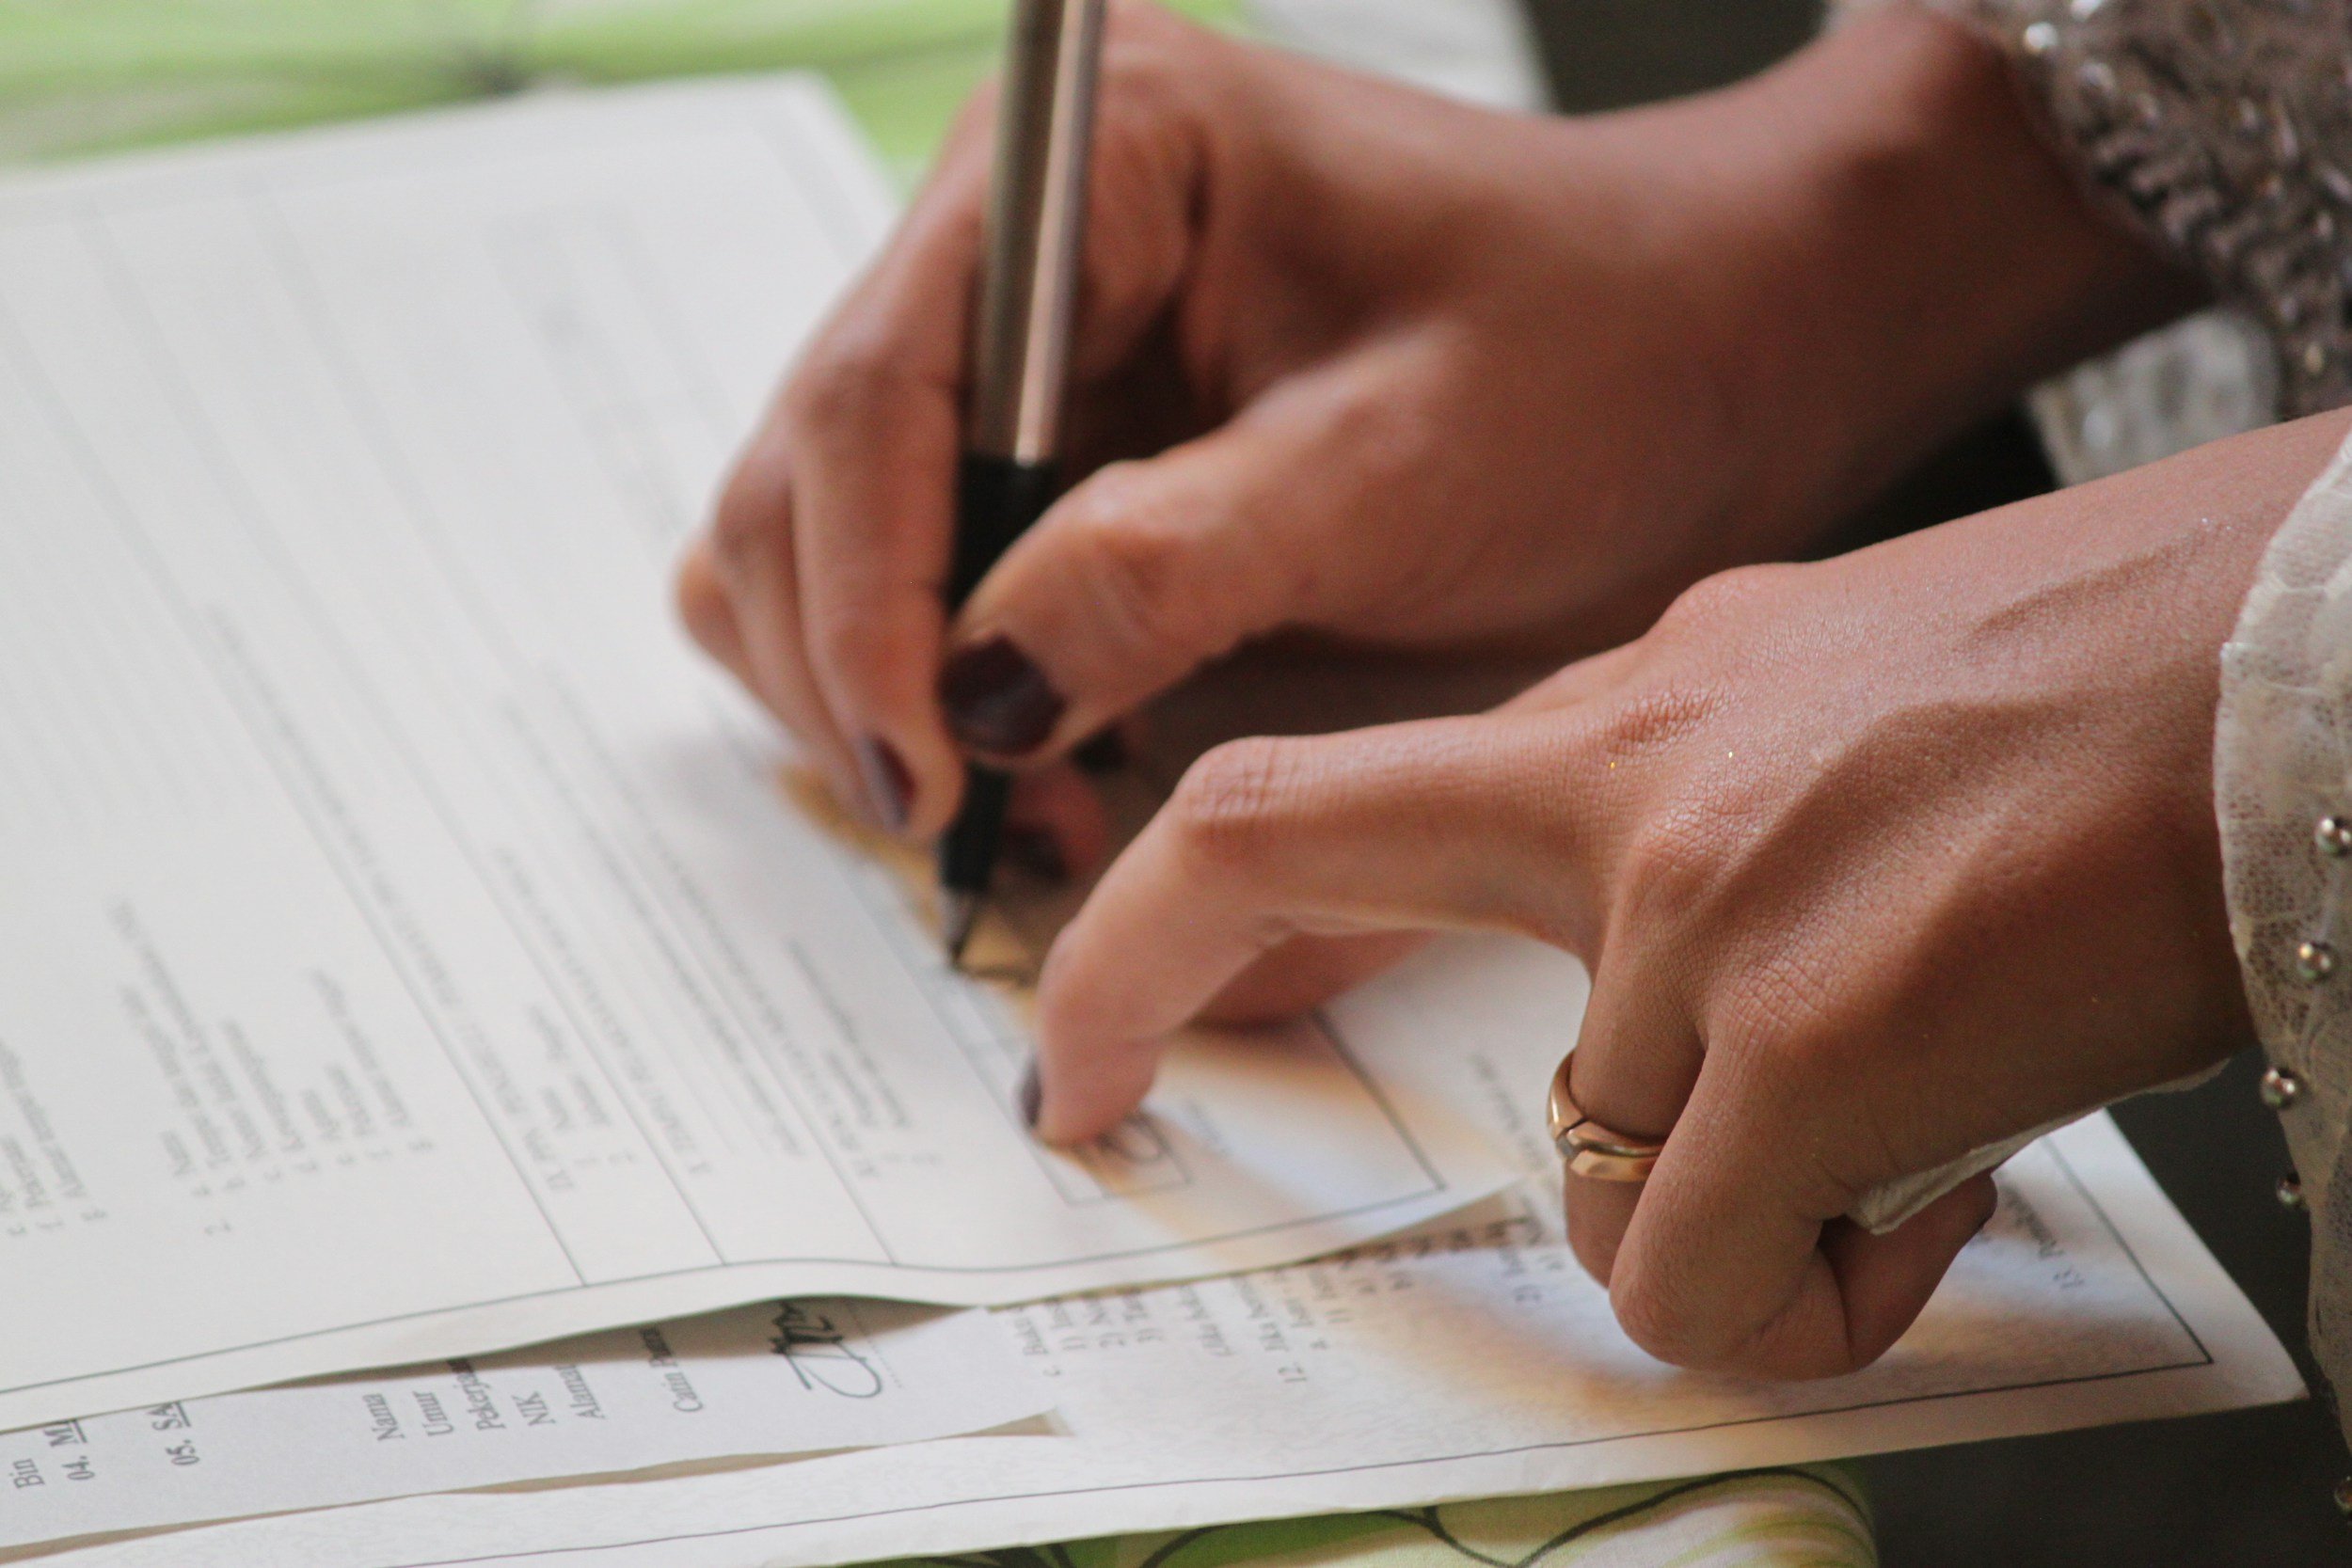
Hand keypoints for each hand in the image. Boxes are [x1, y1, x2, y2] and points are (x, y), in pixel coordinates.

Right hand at [677, 0, 2185, 847]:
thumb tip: (974, 705)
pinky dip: (939, 680)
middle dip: (868, 666)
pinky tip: (1048, 751)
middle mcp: (1019, 228)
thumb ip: (1167, 572)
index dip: (862, 601)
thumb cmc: (1600, 358)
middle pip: (810, 464)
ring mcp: (1022, 332)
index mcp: (1097, 154)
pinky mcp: (1051, 428)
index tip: (923, 775)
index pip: (875, 382)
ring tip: (1036, 805)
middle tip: (983, 831)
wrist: (1710, 351)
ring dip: (890, 688)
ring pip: (823, 528)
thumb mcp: (1397, 475)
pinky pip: (911, 565)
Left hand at [1030, 409, 2350, 1378]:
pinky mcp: (1818, 1037)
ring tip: (1912, 1138)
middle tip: (1096, 1096)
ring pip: (1604, 1187)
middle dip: (1145, 991)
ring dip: (1741, 1218)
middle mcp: (1634, 785)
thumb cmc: (2126, 680)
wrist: (2320, 642)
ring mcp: (1706, 909)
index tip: (1074, 1028)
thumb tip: (1673, 1018)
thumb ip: (1704, 831)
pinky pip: (1715, 1283)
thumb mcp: (1848, 714)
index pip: (1305, 793)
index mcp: (1641, 705)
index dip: (1145, 916)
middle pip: (1291, 874)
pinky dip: (1822, 1293)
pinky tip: (1943, 1190)